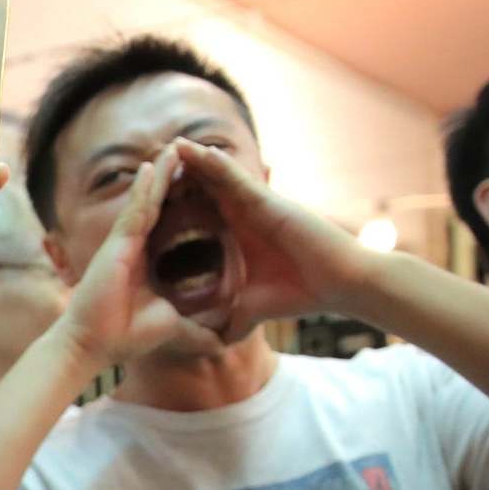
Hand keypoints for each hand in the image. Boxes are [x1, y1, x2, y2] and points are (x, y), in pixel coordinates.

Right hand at [54, 144, 221, 368]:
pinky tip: (155, 165)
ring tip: (178, 148)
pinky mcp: (118, 244)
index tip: (206, 186)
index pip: (173, 225)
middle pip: (161, 206)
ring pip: (149, 200)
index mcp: (149, 261)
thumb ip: (196, 330)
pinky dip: (147, 187)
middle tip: (192, 154)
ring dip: (163, 173)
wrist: (94, 345)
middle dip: (176, 180)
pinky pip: (136, 209)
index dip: (188, 204)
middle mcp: (137, 247)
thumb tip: (222, 345)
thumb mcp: (174, 327)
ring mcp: (125, 243)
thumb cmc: (126, 338)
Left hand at [173, 138, 371, 342]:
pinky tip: (198, 152)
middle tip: (154, 160)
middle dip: (183, 174)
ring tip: (172, 146)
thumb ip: (234, 318)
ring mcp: (258, 206)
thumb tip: (218, 343)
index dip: (179, 203)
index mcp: (238, 234)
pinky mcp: (270, 202)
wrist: (337, 286)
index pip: (202, 213)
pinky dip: (218, 166)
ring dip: (196, 161)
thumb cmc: (301, 293)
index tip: (150, 199)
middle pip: (207, 189)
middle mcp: (246, 215)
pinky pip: (238, 179)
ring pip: (220, 177)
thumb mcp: (253, 308)